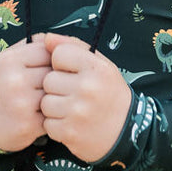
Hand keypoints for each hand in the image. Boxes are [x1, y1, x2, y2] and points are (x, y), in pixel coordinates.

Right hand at [0, 37, 51, 151]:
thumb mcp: (6, 59)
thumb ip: (31, 45)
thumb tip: (56, 40)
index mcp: (9, 61)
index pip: (48, 52)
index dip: (53, 59)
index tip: (48, 67)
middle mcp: (15, 81)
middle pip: (55, 73)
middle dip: (57, 78)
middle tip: (51, 83)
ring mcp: (22, 104)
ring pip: (57, 93)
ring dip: (58, 96)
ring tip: (50, 97)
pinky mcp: (29, 125)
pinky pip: (54, 114)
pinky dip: (54, 113)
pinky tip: (45, 112)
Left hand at [40, 32, 132, 163]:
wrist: (126, 132)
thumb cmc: (109, 93)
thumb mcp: (100, 65)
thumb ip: (74, 47)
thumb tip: (47, 38)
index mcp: (96, 68)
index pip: (59, 53)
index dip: (62, 63)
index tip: (72, 73)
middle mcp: (88, 88)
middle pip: (49, 79)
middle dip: (57, 87)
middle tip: (73, 94)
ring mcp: (78, 112)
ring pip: (45, 103)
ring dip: (54, 107)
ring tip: (71, 109)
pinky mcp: (69, 132)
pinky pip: (47, 124)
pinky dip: (56, 125)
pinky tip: (71, 123)